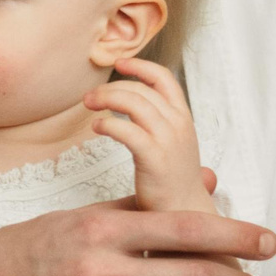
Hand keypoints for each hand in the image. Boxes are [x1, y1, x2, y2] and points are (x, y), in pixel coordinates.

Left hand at [87, 57, 211, 213]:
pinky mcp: (155, 158)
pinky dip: (108, 124)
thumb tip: (133, 100)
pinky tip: (98, 128)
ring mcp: (168, 140)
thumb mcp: (172, 141)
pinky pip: (127, 131)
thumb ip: (159, 120)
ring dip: (106, 99)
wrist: (185, 211)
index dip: (139, 66)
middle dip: (111, 87)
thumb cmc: (172, 178)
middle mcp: (178, 124)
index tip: (118, 64)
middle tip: (90, 97)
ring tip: (90, 106)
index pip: (163, 78)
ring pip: (133, 103)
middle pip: (140, 89)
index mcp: (182, 116)